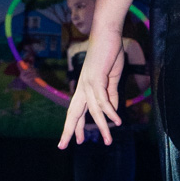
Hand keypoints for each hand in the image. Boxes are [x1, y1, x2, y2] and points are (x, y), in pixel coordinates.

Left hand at [58, 28, 123, 147]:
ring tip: (108, 141)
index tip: (77, 140)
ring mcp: (88, 83)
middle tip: (63, 146)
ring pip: (92, 111)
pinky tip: (116, 121)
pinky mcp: (96, 78)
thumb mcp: (112, 77)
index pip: (78, 110)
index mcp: (85, 87)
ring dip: (101, 127)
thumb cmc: (109, 52)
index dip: (76, 125)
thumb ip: (112, 93)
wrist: (107, 33)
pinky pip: (103, 100)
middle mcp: (83, 87)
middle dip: (69, 130)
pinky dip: (110, 112)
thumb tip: (113, 110)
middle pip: (74, 113)